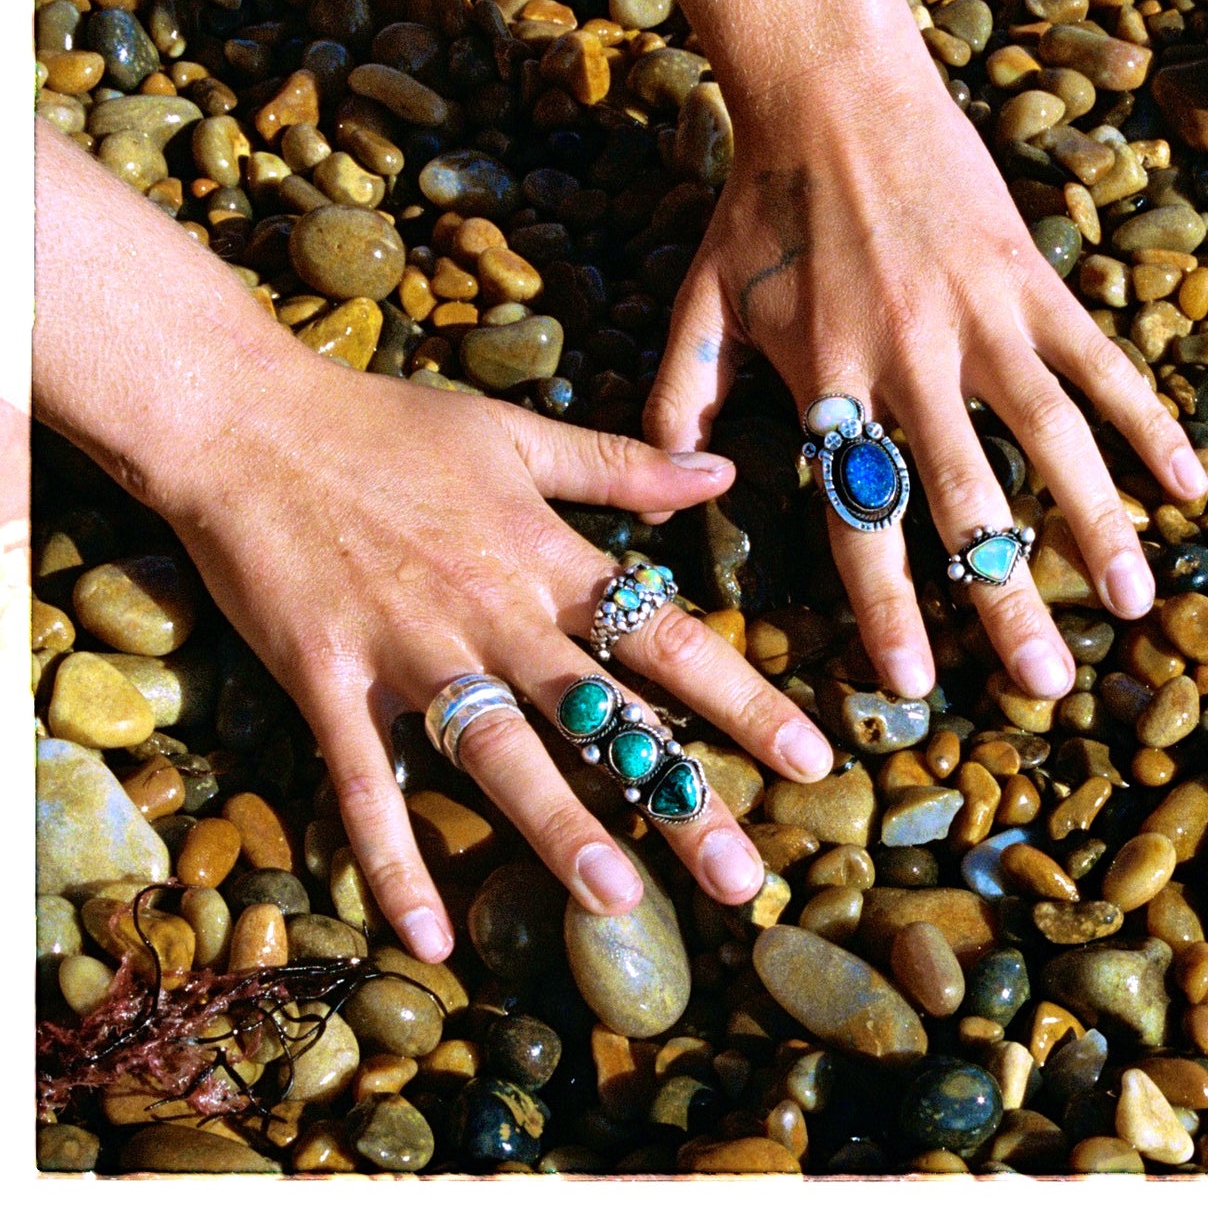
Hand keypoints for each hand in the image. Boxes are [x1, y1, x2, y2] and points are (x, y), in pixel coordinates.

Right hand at [154, 360, 834, 960]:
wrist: (243, 421)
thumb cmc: (385, 425)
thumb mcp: (517, 433)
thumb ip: (622, 466)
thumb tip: (721, 471)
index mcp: (547, 561)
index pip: (669, 639)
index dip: (745, 700)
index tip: (812, 757)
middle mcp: (495, 616)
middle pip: (605, 716)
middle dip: (677, 798)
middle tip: (744, 878)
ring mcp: (411, 655)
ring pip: (502, 754)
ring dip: (561, 829)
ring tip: (620, 900)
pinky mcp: (329, 685)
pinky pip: (365, 786)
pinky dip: (393, 862)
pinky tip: (430, 937)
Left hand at [644, 66, 1207, 702]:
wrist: (830, 85)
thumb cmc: (761, 200)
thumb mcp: (702, 299)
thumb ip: (679, 394)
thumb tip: (659, 486)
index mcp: (828, 379)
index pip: (858, 515)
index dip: (886, 605)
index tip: (911, 686)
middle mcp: (910, 359)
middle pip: (965, 499)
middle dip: (1007, 598)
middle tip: (1045, 687)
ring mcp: (982, 318)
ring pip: (1052, 438)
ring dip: (1097, 524)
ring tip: (1135, 605)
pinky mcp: (1034, 278)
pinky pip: (1102, 359)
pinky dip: (1148, 418)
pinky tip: (1189, 481)